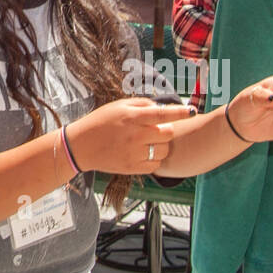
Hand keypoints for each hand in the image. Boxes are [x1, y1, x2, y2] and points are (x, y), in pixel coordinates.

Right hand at [68, 97, 195, 173]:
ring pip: (164, 150)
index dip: (181, 112)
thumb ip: (142, 105)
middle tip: (156, 129)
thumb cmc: (100, 122)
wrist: (81, 146)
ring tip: (149, 142)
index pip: (164, 114)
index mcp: (132, 118)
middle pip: (168, 133)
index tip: (192, 110)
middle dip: (166, 130)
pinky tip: (143, 153)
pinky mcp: (132, 168)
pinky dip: (154, 159)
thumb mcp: (119, 106)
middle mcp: (135, 136)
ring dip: (161, 145)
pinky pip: (155, 164)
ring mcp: (134, 153)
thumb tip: (162, 107)